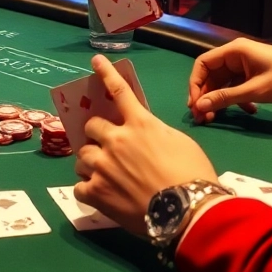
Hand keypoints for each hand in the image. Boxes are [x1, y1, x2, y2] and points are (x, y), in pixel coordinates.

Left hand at [73, 56, 219, 235]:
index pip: (119, 91)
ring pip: (81, 157)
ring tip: (102, 173)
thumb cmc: (193, 175)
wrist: (188, 211)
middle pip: (91, 126)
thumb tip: (144, 135)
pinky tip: (99, 195)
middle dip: (96, 134)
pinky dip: (87, 189)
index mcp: (139, 124)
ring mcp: (102, 166)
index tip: (95, 60)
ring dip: (90, 162)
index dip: (105, 73)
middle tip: (105, 146)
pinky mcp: (95, 193)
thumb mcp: (179, 142)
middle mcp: (116, 140)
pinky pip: (79, 186)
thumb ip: (155, 133)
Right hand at [187, 38, 271, 123]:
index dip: (195, 84)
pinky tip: (248, 111)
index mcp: (233, 51)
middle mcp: (235, 55)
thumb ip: (225, 97)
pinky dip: (237, 98)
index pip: (202, 64)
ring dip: (220, 100)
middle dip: (206, 96)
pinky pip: (236, 85)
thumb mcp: (254, 91)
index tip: (194, 104)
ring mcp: (244, 64)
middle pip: (211, 75)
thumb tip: (199, 106)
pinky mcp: (253, 73)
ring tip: (217, 118)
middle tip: (203, 117)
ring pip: (223, 82)